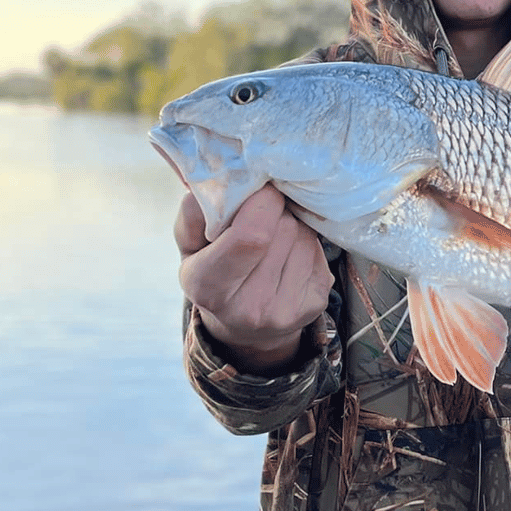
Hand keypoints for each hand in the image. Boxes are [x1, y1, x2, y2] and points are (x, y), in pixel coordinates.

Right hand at [175, 186, 332, 373]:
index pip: (251, 235)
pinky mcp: (316, 305)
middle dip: (276, 211)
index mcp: (209, 287)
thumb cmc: (213, 274)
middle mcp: (250, 307)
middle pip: (283, 229)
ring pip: (304, 236)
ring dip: (292, 226)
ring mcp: (287, 310)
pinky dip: (306, 243)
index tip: (257, 193)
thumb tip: (222, 183)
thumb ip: (195, 214)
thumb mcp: (190, 246)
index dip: (261, 202)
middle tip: (261, 217)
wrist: (244, 328)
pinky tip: (289, 255)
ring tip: (273, 239)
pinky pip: (320, 252)